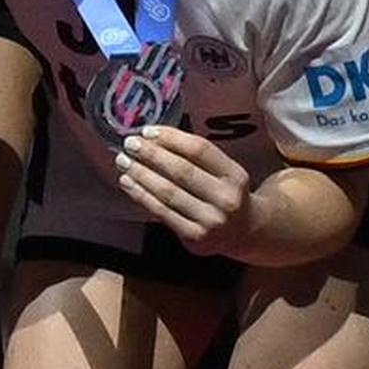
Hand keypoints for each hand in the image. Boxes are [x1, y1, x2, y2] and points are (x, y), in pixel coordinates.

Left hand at [115, 123, 258, 251]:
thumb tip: (152, 137)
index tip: (147, 131)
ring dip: (141, 174)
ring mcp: (211, 221)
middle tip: (130, 144)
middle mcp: (226, 199)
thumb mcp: (224, 172)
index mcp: (235, 176)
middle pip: (182, 171)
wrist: (244, 233)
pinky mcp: (195, 237)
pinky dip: (141, 195)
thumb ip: (197, 157)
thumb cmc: (224, 194)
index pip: (200, 150)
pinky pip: (161, 212)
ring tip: (124, 161)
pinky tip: (128, 183)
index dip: (171, 138)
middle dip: (151, 154)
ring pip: (168, 192)